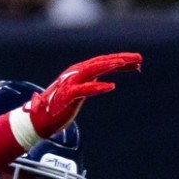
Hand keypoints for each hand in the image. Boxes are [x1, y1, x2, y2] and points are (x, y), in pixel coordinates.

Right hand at [24, 52, 141, 138]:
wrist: (39, 119)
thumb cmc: (60, 107)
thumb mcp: (80, 92)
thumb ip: (91, 84)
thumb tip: (106, 81)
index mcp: (80, 72)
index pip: (104, 62)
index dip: (122, 61)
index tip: (138, 62)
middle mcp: (76, 73)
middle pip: (102, 62)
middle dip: (121, 59)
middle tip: (139, 59)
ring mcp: (71, 83)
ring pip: (93, 70)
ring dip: (110, 66)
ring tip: (125, 64)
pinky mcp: (68, 96)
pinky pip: (85, 90)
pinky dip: (97, 87)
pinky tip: (111, 86)